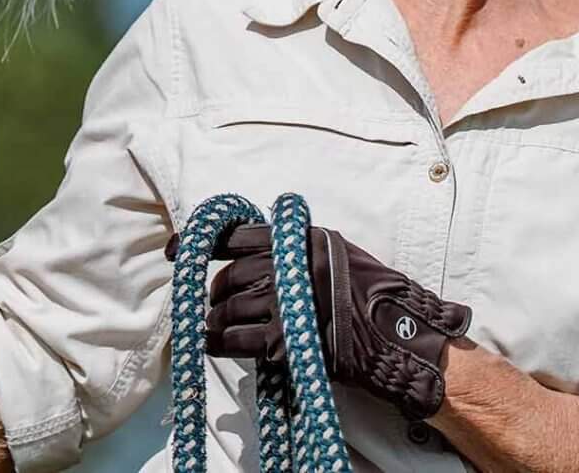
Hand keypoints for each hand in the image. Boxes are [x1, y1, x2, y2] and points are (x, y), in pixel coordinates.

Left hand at [205, 223, 472, 419]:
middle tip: (212, 304)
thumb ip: (296, 250)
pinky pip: (237, 338)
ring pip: (230, 307)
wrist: (401, 336)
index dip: (201, 241)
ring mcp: (289, 302)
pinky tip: (210, 343)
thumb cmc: (372, 295)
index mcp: (301, 240)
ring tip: (210, 327)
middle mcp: (292, 265)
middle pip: (231, 275)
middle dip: (215, 292)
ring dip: (214, 319)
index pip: (239, 234)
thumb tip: (253, 253)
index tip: (177, 250)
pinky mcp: (289, 339)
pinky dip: (218, 341)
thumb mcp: (336, 254)